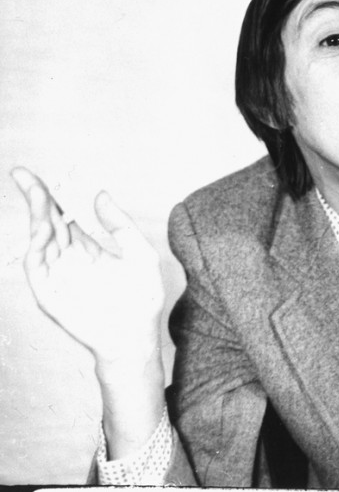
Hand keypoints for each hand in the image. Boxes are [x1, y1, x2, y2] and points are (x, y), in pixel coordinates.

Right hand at [11, 167, 164, 364]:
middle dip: (35, 198)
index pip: (63, 216)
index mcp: (88, 248)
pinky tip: (43, 227)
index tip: (36, 174)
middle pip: (46, 222)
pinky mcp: (49, 293)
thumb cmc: (142, 299)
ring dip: (36, 217)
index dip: (50, 195)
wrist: (136, 337)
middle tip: (23, 174)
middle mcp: (68, 259)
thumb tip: (100, 194)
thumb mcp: (139, 253)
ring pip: (38, 240)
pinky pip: (36, 266)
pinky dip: (35, 246)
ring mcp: (57, 276)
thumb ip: (120, 225)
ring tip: (39, 195)